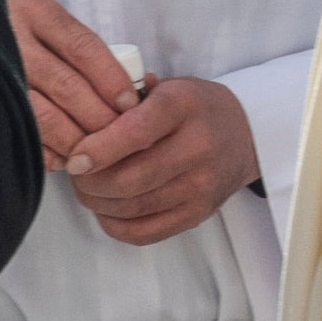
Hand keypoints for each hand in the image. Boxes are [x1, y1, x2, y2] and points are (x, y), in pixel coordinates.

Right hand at [9, 0, 142, 166]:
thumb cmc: (35, 47)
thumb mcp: (60, 37)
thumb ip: (96, 58)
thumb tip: (148, 87)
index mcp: (36, 11)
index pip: (84, 47)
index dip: (112, 80)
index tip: (131, 105)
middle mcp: (8, 36)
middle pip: (66, 84)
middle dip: (98, 117)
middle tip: (118, 138)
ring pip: (42, 115)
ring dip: (75, 139)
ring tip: (95, 153)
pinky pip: (18, 134)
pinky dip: (45, 151)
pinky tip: (62, 159)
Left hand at [65, 76, 260, 244]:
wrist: (246, 134)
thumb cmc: (194, 108)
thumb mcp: (166, 87)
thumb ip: (125, 101)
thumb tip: (83, 125)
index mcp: (184, 105)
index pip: (136, 132)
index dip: (98, 149)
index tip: (75, 158)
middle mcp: (197, 147)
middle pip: (130, 179)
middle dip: (90, 183)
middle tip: (77, 175)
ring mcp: (201, 185)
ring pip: (132, 209)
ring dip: (98, 204)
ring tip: (89, 189)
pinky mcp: (199, 213)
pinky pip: (144, 232)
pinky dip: (115, 225)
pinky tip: (107, 209)